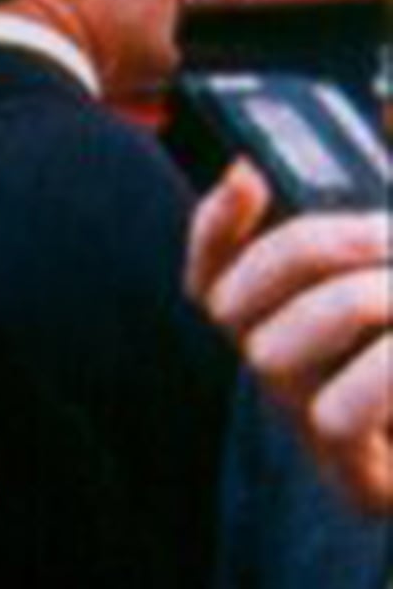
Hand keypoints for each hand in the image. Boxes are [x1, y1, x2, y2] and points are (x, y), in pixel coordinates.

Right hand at [188, 159, 391, 514]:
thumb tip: (387, 113)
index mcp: (291, 323)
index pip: (213, 276)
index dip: (216, 225)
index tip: (252, 175)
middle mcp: (280, 373)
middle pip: (234, 304)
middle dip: (307, 249)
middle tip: (386, 234)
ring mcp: (306, 426)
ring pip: (273, 354)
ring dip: (355, 304)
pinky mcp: (349, 474)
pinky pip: (336, 414)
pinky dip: (384, 372)